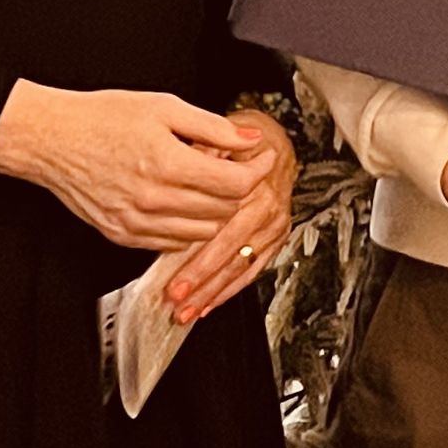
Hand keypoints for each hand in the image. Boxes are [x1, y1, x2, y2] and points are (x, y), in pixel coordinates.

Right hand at [0, 80, 274, 250]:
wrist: (52, 140)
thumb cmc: (101, 119)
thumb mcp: (163, 107)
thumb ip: (212, 126)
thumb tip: (249, 138)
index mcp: (168, 164)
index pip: (235, 183)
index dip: (257, 170)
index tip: (262, 158)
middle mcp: (155, 199)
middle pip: (224, 210)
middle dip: (238, 188)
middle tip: (233, 166)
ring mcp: (138, 222)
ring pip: (202, 233)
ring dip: (215, 211)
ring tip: (207, 184)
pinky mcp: (123, 235)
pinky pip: (172, 244)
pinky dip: (187, 227)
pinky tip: (182, 202)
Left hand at [164, 110, 297, 322]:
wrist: (274, 144)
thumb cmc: (243, 142)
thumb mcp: (222, 137)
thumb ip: (206, 155)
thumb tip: (188, 169)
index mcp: (255, 186)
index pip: (224, 230)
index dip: (198, 256)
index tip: (173, 276)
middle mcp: (268, 209)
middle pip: (232, 253)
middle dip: (203, 281)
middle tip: (177, 299)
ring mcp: (274, 227)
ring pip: (241, 266)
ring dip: (214, 292)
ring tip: (188, 311)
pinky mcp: (275, 239)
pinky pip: (253, 269)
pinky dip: (230, 289)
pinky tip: (210, 304)